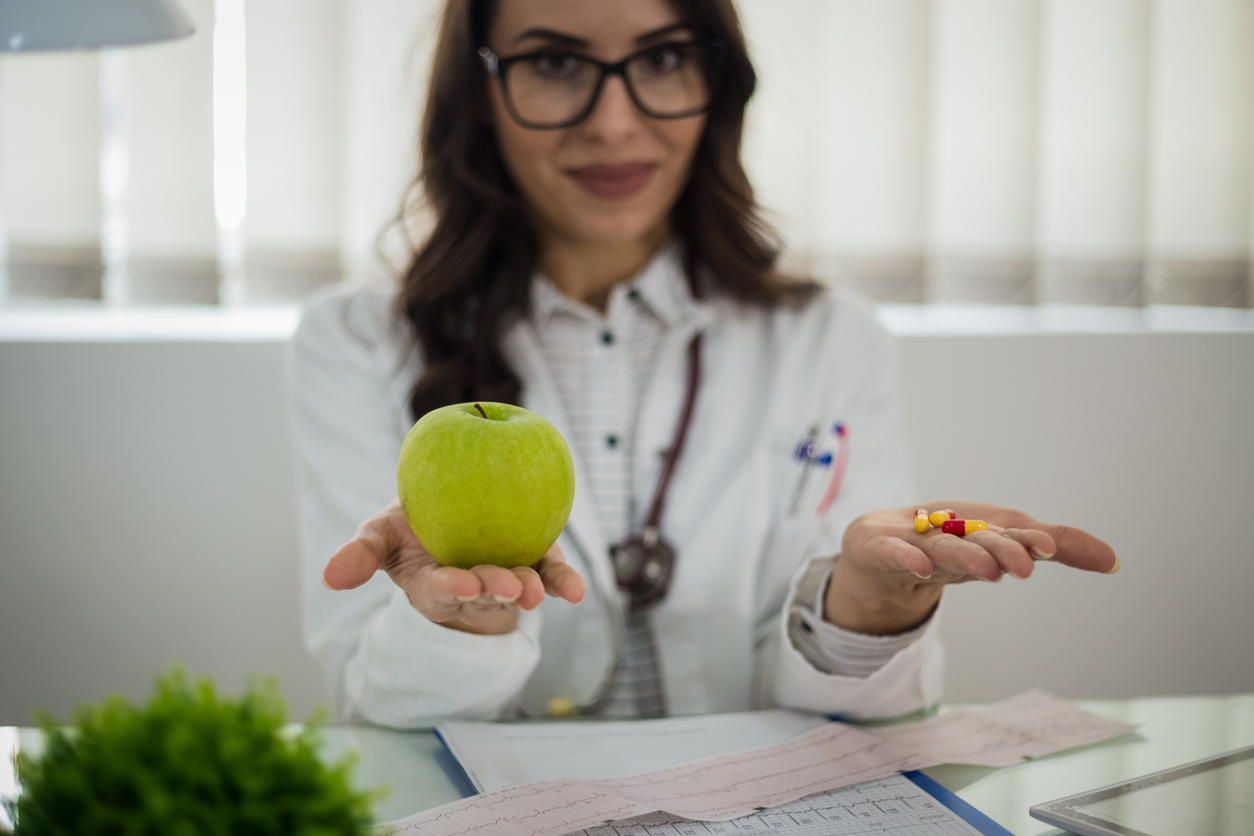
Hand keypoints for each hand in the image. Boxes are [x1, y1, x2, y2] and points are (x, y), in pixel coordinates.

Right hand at [321, 500, 585, 634]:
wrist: (453, 513)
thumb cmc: (413, 529)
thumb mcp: (382, 535)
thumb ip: (360, 553)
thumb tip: (329, 577)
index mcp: (430, 582)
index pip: (438, 589)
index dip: (450, 588)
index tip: (463, 586)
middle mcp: (470, 586)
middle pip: (484, 590)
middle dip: (497, 589)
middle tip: (514, 588)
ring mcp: (504, 576)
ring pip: (519, 586)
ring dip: (532, 589)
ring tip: (539, 592)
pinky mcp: (534, 564)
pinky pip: (550, 574)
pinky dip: (564, 583)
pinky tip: (578, 592)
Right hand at [827, 502, 1118, 634]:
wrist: (875, 547)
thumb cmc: (947, 540)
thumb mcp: (1003, 546)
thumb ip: (1058, 547)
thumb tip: (1117, 560)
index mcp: (982, 528)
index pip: (1009, 531)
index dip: (1028, 539)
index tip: (1048, 549)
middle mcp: (950, 530)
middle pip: (978, 537)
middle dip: (1001, 548)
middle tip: (1024, 565)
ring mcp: (912, 539)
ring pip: (942, 546)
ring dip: (964, 554)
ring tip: (988, 570)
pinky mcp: (877, 547)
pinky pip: (892, 553)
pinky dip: (905, 555)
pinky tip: (920, 566)